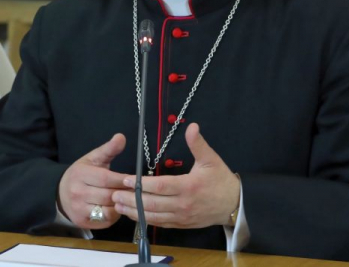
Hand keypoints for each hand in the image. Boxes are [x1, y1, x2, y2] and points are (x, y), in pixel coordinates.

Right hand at [57, 133, 127, 228]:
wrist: (60, 193)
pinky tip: (117, 207)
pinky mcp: (83, 222)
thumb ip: (108, 149)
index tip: (135, 180)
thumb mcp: (92, 159)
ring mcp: (79, 209)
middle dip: (123, 193)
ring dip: (120, 205)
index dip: (122, 180)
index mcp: (80, 174)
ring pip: (109, 210)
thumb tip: (121, 137)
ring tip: (126, 199)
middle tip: (136, 191)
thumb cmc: (81, 174)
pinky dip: (115, 215)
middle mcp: (77, 192)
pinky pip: (106, 221)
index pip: (106, 178)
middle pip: (108, 195)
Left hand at [112, 123, 239, 228]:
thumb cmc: (221, 180)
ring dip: (134, 211)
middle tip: (113, 194)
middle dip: (131, 199)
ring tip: (117, 205)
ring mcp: (181, 216)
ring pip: (154, 216)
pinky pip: (160, 223)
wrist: (234, 205)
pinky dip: (145, 219)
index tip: (125, 179)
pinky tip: (133, 214)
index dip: (141, 184)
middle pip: (152, 203)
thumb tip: (191, 126)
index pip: (159, 186)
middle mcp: (183, 204)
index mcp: (188, 187)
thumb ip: (198, 144)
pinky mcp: (181, 224)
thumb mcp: (211, 160)